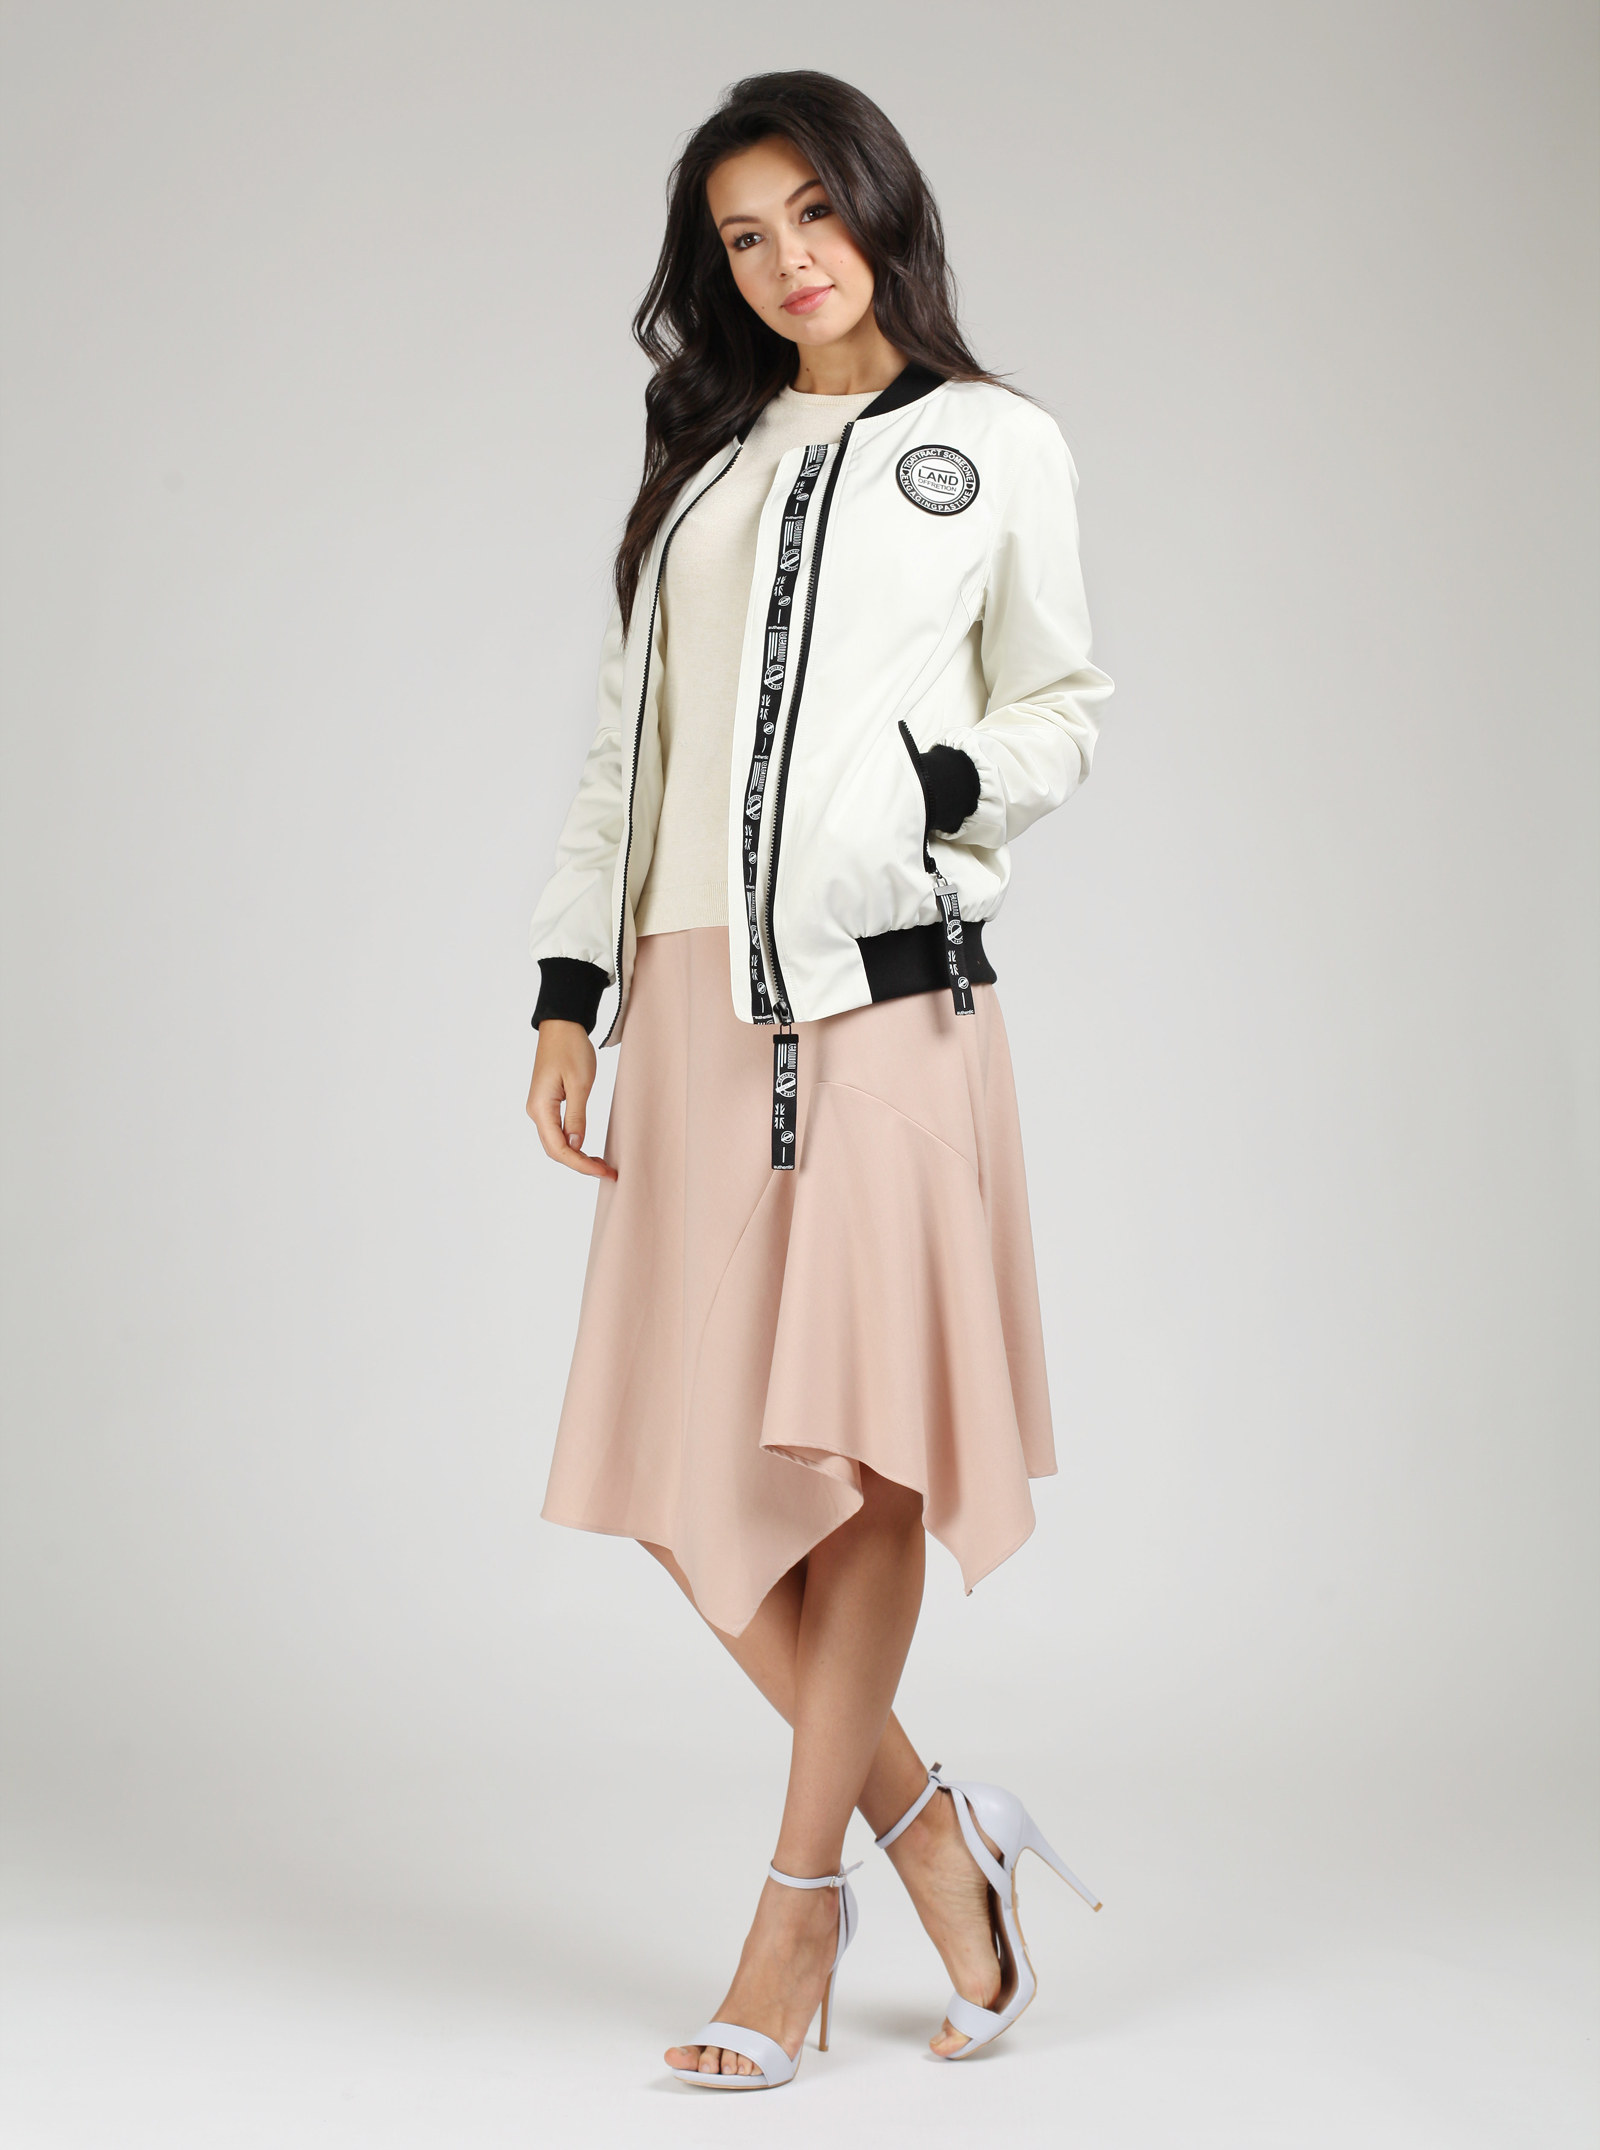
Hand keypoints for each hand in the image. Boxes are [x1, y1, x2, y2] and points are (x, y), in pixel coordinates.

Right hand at [525, 1021, 616, 1179]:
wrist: (561, 1026)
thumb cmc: (571, 1049)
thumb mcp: (580, 1083)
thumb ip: (577, 1117)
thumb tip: (576, 1145)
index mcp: (541, 1108)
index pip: (559, 1148)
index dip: (581, 1164)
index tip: (603, 1171)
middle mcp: (536, 1112)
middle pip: (555, 1150)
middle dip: (580, 1165)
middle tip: (608, 1172)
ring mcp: (540, 1109)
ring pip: (556, 1143)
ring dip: (577, 1156)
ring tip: (601, 1164)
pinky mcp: (547, 1104)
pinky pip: (557, 1132)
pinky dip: (574, 1144)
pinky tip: (588, 1149)